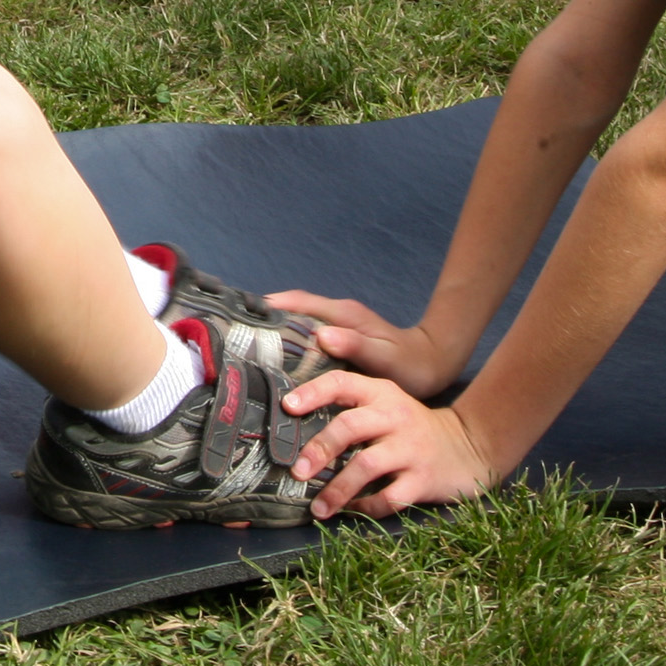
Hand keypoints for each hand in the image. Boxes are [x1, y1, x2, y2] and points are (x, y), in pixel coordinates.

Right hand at [263, 291, 464, 399]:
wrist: (430, 363)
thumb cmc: (409, 363)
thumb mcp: (384, 358)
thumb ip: (355, 344)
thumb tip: (323, 335)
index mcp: (343, 314)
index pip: (299, 302)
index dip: (271, 305)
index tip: (243, 313)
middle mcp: (336, 315)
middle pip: (292, 310)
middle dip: (264, 318)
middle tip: (235, 336)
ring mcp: (336, 326)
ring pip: (297, 323)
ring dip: (274, 332)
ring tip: (247, 350)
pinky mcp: (337, 338)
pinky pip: (306, 335)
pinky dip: (289, 343)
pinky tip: (277, 362)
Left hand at [279, 376, 502, 519]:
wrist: (468, 447)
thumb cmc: (410, 428)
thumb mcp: (386, 404)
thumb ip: (350, 407)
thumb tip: (294, 423)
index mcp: (380, 393)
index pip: (341, 383)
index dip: (312, 393)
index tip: (288, 407)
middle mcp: (395, 416)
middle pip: (349, 427)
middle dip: (319, 451)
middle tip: (297, 472)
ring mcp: (410, 448)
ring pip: (366, 466)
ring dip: (336, 490)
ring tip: (317, 508)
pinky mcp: (423, 479)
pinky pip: (389, 497)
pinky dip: (366, 507)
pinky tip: (352, 511)